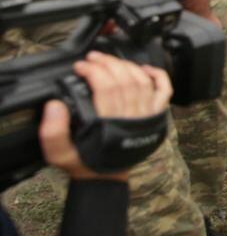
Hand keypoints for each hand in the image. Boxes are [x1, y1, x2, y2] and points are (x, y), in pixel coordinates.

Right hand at [41, 51, 172, 180]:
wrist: (106, 178)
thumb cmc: (83, 162)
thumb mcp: (58, 153)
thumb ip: (52, 131)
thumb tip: (54, 104)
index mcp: (109, 126)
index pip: (106, 88)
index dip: (94, 71)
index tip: (80, 66)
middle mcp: (131, 119)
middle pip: (125, 81)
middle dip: (107, 63)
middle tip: (92, 57)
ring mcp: (147, 117)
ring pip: (142, 82)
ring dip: (126, 66)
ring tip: (109, 60)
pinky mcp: (156, 117)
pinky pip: (164, 92)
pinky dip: (158, 77)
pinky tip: (144, 68)